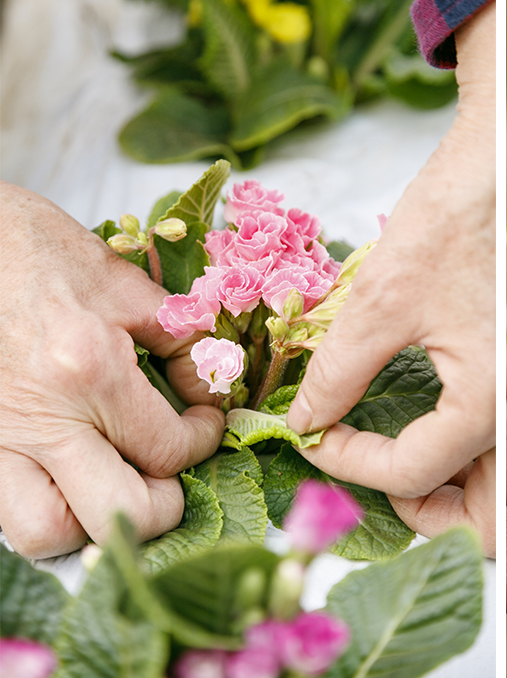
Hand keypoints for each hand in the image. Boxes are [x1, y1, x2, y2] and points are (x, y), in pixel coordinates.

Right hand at [0, 184, 225, 558]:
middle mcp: (38, 417)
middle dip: (161, 508)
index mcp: (88, 371)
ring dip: (90, 522)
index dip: (202, 443)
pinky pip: (3, 508)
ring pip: (43, 532)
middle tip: (171, 478)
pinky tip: (68, 475)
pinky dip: (43, 506)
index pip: (166, 450)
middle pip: (113, 514)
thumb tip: (212, 389)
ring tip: (115, 485)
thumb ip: (184, 340)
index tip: (203, 424)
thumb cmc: (34, 248)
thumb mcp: (124, 284)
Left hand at [287, 3, 495, 548]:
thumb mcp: (378, 302)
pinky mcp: (503, 371)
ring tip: (374, 461)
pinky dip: (444, 450)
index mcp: (485, 397)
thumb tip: (304, 423)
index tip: (309, 435)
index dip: (351, 463)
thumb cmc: (447, 223)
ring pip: (487, 481)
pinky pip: (481, 438)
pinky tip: (400, 425)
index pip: (415, 472)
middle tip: (361, 477)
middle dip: (420, 515)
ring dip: (436, 489)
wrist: (489, 168)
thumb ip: (338, 374)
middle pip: (482, 512)